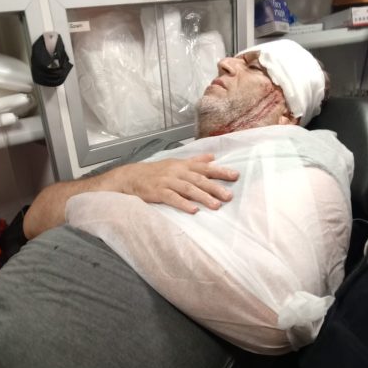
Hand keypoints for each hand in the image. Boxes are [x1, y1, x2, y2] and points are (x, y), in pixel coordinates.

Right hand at [121, 154, 238, 213]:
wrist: (132, 176)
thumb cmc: (157, 171)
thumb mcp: (177, 163)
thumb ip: (196, 161)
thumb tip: (213, 157)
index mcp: (183, 165)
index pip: (205, 167)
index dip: (220, 171)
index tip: (235, 176)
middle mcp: (177, 172)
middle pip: (199, 179)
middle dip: (215, 187)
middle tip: (229, 196)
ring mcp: (167, 182)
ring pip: (188, 189)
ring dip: (203, 197)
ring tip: (216, 205)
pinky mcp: (158, 192)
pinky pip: (172, 198)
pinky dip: (183, 204)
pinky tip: (193, 210)